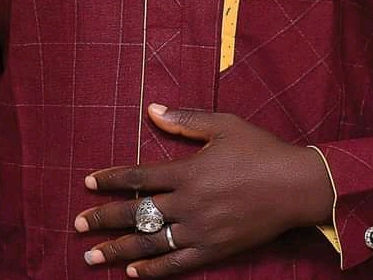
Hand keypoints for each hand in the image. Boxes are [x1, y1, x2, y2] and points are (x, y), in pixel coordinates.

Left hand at [74, 103, 333, 276]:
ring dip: (118, 250)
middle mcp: (190, 203)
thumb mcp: (223, 125)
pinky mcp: (215, 249)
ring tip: (91, 255)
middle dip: (104, 218)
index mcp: (189, 171)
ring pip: (151, 242)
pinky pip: (177, 263)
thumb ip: (185, 120)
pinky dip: (153, 270)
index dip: (111, 179)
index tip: (88, 183)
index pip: (139, 177)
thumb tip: (152, 110)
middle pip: (138, 213)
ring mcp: (201, 230)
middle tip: (78, 224)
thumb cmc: (260, 149)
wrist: (295, 186)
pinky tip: (133, 273)